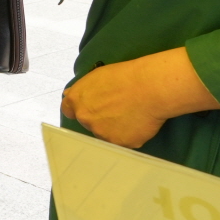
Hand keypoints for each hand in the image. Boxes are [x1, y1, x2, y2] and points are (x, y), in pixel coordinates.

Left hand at [60, 48, 219, 148]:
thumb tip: (68, 95)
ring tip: (131, 114)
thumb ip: (81, 89)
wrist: (151, 88)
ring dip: (115, 128)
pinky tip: (138, 122)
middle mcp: (86, 119)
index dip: (81, 109)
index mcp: (77, 101)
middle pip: (88, 123)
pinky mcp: (120, 144)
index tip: (90, 108)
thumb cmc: (126, 77)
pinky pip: (124, 141)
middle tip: (117, 109)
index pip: (69, 111)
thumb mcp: (96, 76)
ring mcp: (102, 134)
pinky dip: (130, 134)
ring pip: (106, 134)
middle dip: (99, 118)